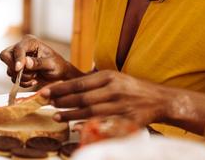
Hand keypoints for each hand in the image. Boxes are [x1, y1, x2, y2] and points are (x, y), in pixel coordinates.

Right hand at [0, 35, 76, 87]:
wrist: (58, 74)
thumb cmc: (57, 65)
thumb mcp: (51, 64)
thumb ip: (38, 63)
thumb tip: (26, 62)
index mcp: (30, 42)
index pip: (18, 48)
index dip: (17, 59)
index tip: (19, 69)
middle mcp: (21, 48)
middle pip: (5, 55)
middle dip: (15, 68)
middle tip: (28, 74)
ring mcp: (17, 59)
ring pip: (9, 69)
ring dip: (22, 77)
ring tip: (35, 77)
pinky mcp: (16, 69)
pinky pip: (13, 78)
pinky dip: (22, 82)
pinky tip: (33, 81)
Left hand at [40, 70, 169, 126]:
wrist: (159, 99)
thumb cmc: (132, 88)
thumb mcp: (114, 77)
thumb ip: (94, 80)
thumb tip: (69, 84)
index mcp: (109, 77)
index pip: (79, 83)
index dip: (61, 88)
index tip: (46, 91)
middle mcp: (114, 90)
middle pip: (83, 97)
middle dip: (62, 101)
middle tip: (47, 104)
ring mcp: (121, 106)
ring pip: (90, 111)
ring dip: (71, 114)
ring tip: (56, 116)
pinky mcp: (127, 120)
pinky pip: (105, 124)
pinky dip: (90, 126)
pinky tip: (77, 127)